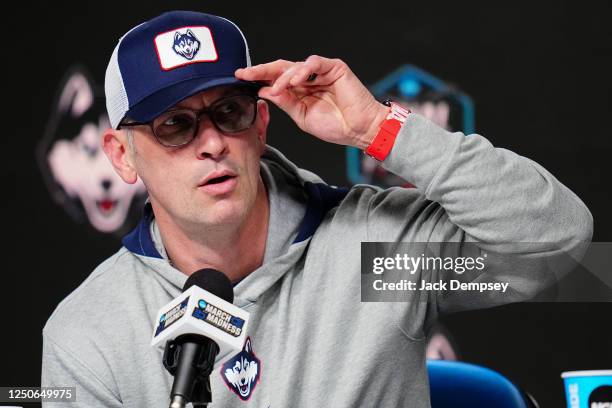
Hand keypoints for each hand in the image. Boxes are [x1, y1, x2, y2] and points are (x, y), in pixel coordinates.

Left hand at [235, 55, 388, 148]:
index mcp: (300, 90)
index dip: (259, 77)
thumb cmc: (336, 126)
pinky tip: (294, 81)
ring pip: (295, 66)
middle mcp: (309, 78)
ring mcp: (321, 72)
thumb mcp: (301, 116)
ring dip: (283, 77)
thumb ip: (285, 102)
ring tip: (277, 88)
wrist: (359, 130)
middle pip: (281, 68)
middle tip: (245, 73)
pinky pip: (313, 64)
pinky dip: (301, 71)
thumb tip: (264, 91)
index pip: (276, 79)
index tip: (240, 78)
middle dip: (262, 70)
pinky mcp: (334, 67)